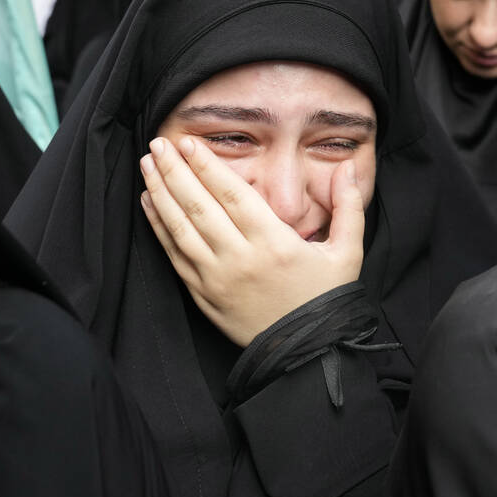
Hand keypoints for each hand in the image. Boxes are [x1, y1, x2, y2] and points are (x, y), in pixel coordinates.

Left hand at [138, 136, 364, 346]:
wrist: (307, 353)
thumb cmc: (328, 299)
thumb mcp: (349, 252)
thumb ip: (349, 206)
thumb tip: (348, 168)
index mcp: (274, 243)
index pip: (232, 194)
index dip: (207, 166)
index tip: (189, 143)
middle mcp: (240, 258)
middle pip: (198, 206)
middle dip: (175, 171)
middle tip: (157, 143)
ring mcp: (217, 279)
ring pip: (179, 229)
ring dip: (159, 193)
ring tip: (147, 165)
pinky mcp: (203, 296)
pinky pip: (174, 255)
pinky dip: (158, 227)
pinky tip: (149, 203)